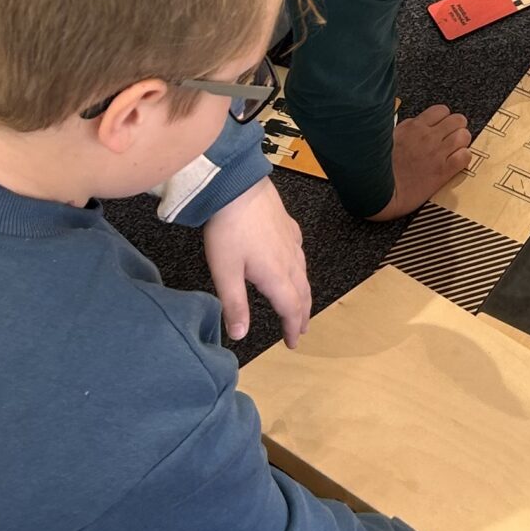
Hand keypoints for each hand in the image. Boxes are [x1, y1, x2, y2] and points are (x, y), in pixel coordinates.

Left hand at [203, 176, 310, 347]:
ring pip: (303, 274)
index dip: (292, 328)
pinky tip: (294, 263)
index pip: (291, 309)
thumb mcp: (225, 272)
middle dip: (302, 314)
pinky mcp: (288, 226)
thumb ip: (234, 305)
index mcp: (276, 276)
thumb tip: (240, 336)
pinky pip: (300, 254)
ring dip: (304, 294)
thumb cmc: (229, 230)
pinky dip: (300, 268)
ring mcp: (291, 242)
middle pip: (302, 294)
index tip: (292, 343)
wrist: (239, 187)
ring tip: (300, 303)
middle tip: (301, 329)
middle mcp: (290, 261)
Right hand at [367, 103, 472, 221]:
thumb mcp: (388, 137)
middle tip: (451, 137)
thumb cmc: (379, 166)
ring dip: (462, 142)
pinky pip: (465, 156)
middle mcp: (428, 137)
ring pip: (464, 136)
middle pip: (458, 120)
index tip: (442, 126)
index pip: (442, 110)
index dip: (444, 118)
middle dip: (457, 127)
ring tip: (455, 149)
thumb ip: (407, 128)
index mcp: (414, 127)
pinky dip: (464, 158)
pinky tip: (456, 162)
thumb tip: (417, 124)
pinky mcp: (442, 171)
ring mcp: (437, 153)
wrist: (379, 191)